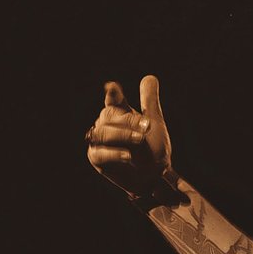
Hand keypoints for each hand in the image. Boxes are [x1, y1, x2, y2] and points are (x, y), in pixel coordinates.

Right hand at [86, 75, 171, 197]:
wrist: (155, 176)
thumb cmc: (154, 148)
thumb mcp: (155, 122)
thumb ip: (149, 101)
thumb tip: (150, 76)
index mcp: (119, 113)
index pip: (113, 99)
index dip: (112, 94)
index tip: (113, 88)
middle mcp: (106, 124)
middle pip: (108, 114)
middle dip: (128, 120)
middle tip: (146, 127)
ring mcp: (99, 141)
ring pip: (102, 132)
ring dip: (123, 135)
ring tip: (140, 140)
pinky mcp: (97, 158)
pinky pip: (99, 153)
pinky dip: (114, 153)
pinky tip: (127, 155)